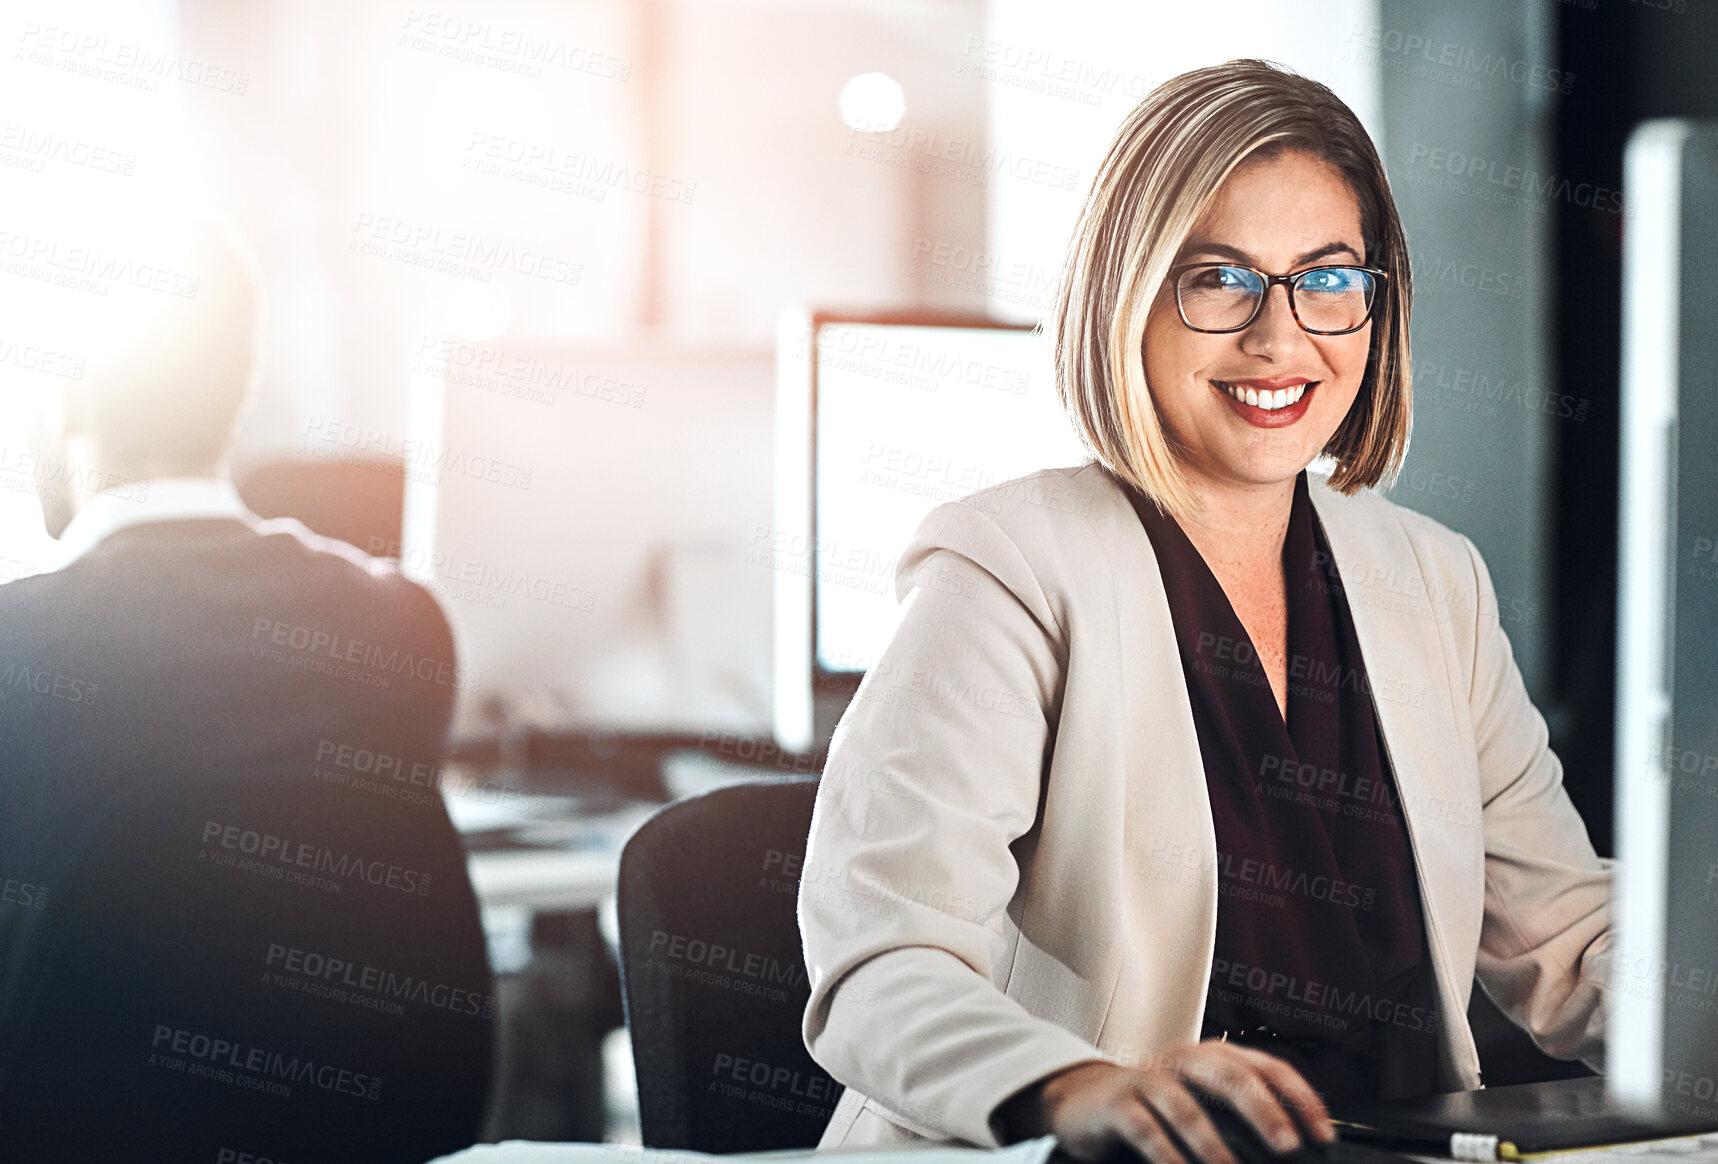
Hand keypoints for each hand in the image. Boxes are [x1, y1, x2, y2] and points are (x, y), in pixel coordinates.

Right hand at [993, 1042, 1334, 1163]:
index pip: (1266, 1066)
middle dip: (1264, 1110)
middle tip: (1288, 1145)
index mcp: (1213, 1057)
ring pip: (1186, 1104)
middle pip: (1230, 1075)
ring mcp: (1148, 1078)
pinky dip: (1168, 1155)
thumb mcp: (1202, 1103)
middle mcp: (1184, 1060)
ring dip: (1214, 1142)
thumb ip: (1241, 1119)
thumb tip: (1293, 1148)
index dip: (1299, 1097)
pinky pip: (1146, 1129)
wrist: (1086, 1101)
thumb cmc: (1156, 1108)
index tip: (1324, 1134)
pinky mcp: (1118, 1104)